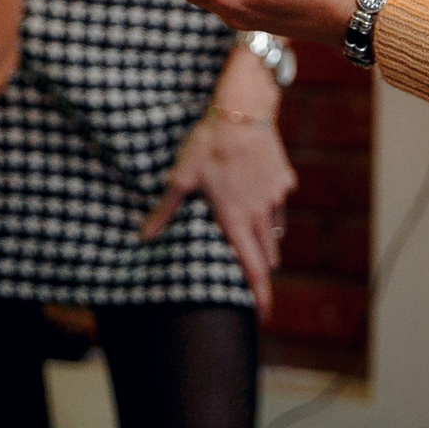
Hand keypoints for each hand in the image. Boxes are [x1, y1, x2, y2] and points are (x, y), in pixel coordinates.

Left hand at [143, 85, 296, 317]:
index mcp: (235, 220)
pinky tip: (256, 198)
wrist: (243, 111)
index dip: (258, 297)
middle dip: (260, 273)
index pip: (252, 269)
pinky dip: (269, 210)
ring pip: (274, 232)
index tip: (262, 317)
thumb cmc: (209, 144)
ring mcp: (275, 197)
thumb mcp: (181, 177)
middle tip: (250, 282)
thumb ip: (165, 210)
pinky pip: (278, 204)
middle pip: (267, 256)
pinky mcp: (284, 180)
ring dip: (265, 243)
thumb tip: (143, 236)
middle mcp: (260, 214)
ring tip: (252, 244)